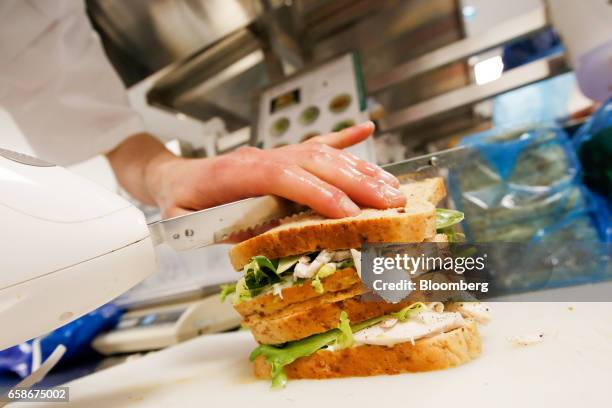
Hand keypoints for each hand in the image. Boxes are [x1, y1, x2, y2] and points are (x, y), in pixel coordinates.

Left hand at [109, 122, 404, 218]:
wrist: (176, 176)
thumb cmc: (181, 201)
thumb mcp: (183, 223)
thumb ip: (209, 232)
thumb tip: (249, 242)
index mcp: (237, 173)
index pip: (285, 178)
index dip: (319, 193)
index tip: (349, 212)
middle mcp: (263, 157)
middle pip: (316, 162)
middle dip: (357, 182)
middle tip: (391, 202)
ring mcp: (276, 153)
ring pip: (324, 153)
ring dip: (361, 168)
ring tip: (392, 185)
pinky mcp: (283, 155)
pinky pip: (317, 143)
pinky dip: (344, 138)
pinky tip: (367, 130)